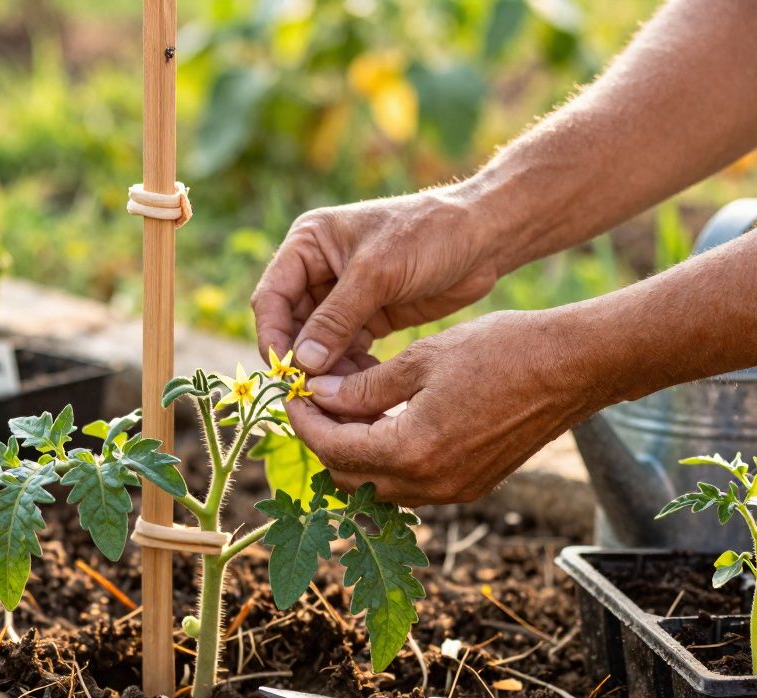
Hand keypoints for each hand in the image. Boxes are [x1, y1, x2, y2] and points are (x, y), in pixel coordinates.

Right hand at [251, 191, 499, 375]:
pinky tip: (360, 395)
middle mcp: (318, 271)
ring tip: (340, 402)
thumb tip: (302, 363)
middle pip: (292, 327)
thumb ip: (337, 318)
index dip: (273, 336)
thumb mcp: (377, 272)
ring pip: (319, 346)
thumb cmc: (428, 235)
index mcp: (308, 245)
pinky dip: (350, 374)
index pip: (272, 298)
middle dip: (301, 362)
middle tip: (312, 397)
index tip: (284, 371)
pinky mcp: (370, 319)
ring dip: (326, 374)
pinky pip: (347, 354)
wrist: (484, 237)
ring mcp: (343, 298)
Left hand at [286, 310, 608, 505]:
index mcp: (413, 452)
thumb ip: (364, 386)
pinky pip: (412, 484)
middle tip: (311, 403)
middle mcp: (432, 485)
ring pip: (380, 485)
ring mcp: (454, 491)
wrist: (573, 367)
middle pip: (352, 477)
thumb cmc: (501, 351)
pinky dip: (386, 459)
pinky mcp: (472, 485)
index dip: (305, 421)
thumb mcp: (421, 359)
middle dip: (324, 441)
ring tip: (341, 410)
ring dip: (354, 453)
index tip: (292, 394)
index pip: (335, 449)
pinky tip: (381, 422)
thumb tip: (318, 396)